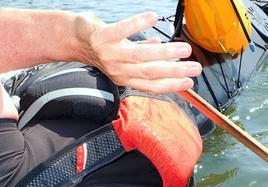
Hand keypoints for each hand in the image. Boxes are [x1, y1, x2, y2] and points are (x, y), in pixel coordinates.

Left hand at [76, 12, 201, 93]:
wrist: (72, 40)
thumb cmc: (100, 48)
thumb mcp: (122, 57)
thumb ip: (141, 56)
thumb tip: (160, 50)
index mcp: (124, 78)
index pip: (150, 86)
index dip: (170, 86)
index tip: (189, 82)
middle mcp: (118, 70)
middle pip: (150, 73)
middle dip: (174, 71)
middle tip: (194, 66)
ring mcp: (110, 55)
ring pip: (141, 56)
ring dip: (165, 52)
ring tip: (183, 47)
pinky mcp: (102, 38)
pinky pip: (122, 31)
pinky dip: (138, 25)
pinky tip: (153, 18)